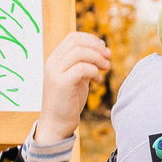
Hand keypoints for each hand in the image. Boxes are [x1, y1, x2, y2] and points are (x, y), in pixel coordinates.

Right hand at [33, 31, 110, 147]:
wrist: (56, 124)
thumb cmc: (69, 101)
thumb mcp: (76, 77)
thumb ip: (84, 63)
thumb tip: (101, 48)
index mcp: (55, 59)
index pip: (73, 37)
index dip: (91, 39)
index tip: (103, 49)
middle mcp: (52, 63)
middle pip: (77, 42)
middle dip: (97, 47)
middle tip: (109, 57)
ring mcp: (55, 73)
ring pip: (79, 53)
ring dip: (97, 58)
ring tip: (106, 68)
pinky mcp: (61, 84)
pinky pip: (81, 68)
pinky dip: (94, 71)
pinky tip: (98, 81)